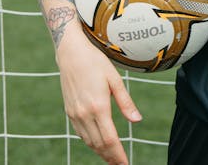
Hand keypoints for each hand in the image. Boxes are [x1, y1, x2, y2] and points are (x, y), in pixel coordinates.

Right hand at [57, 36, 141, 164]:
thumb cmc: (95, 63)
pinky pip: (80, 133)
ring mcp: (75, 114)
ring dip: (100, 152)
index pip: (110, 139)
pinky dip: (90, 142)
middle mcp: (84, 114)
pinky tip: (98, 143)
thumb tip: (137, 120)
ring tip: (112, 158)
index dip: (118, 154)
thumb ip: (126, 102)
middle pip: (99, 144)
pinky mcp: (69, 112)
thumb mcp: (115, 79)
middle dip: (110, 157)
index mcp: (99, 106)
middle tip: (121, 164)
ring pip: (88, 141)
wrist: (70, 53)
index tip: (125, 163)